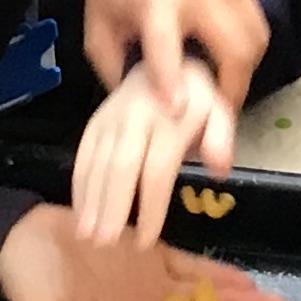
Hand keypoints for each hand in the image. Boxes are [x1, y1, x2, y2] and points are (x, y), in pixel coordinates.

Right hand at [71, 58, 232, 245]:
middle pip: (120, 168)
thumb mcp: (218, 111)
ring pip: (97, 162)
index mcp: (169, 119)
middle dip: (111, 206)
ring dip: (90, 200)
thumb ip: (221, 139)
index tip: (145, 240)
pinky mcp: (94, 122)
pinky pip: (83, 155)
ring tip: (86, 235)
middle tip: (104, 242)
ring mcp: (110, 119)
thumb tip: (219, 171)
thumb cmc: (195, 99)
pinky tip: (79, 211)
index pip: (156, 170)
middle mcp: (135, 118)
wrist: (164, 58)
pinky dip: (79, 184)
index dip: (150, 207)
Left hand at [83, 0, 267, 119]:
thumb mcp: (99, 25)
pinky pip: (258, 32)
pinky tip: (227, 66)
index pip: (167, 42)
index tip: (177, 111)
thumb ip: (115, 67)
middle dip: (227, 92)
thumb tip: (141, 108)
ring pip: (254, 46)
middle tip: (212, 116)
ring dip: (241, 76)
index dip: (172, 78)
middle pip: (232, 51)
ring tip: (219, 91)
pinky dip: (248, 57)